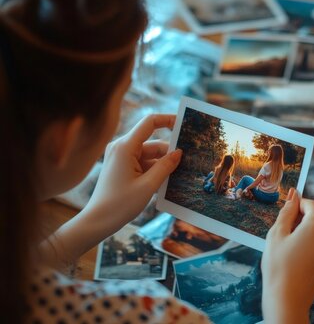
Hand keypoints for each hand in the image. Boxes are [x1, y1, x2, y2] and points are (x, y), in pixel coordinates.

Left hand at [41, 115, 181, 266]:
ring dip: (163, 165)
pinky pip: (143, 164)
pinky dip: (154, 171)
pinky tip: (166, 183)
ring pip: (150, 155)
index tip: (185, 124)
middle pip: (153, 143)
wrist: (97, 221)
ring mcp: (121, 157)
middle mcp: (122, 147)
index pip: (150, 122)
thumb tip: (179, 152)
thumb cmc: (120, 204)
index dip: (168, 120)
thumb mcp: (148, 185)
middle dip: (170, 152)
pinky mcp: (122, 167)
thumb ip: (166, 166)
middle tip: (188, 162)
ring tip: (178, 177)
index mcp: (125, 147)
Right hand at [262, 189, 313, 323]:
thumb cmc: (279, 267)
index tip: (286, 207)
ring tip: (288, 246)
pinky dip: (311, 244)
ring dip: (306, 232)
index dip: (298, 203)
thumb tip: (293, 195)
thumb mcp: (277, 234)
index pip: (311, 204)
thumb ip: (286, 211)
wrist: (287, 300)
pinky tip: (296, 256)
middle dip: (301, 218)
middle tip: (283, 230)